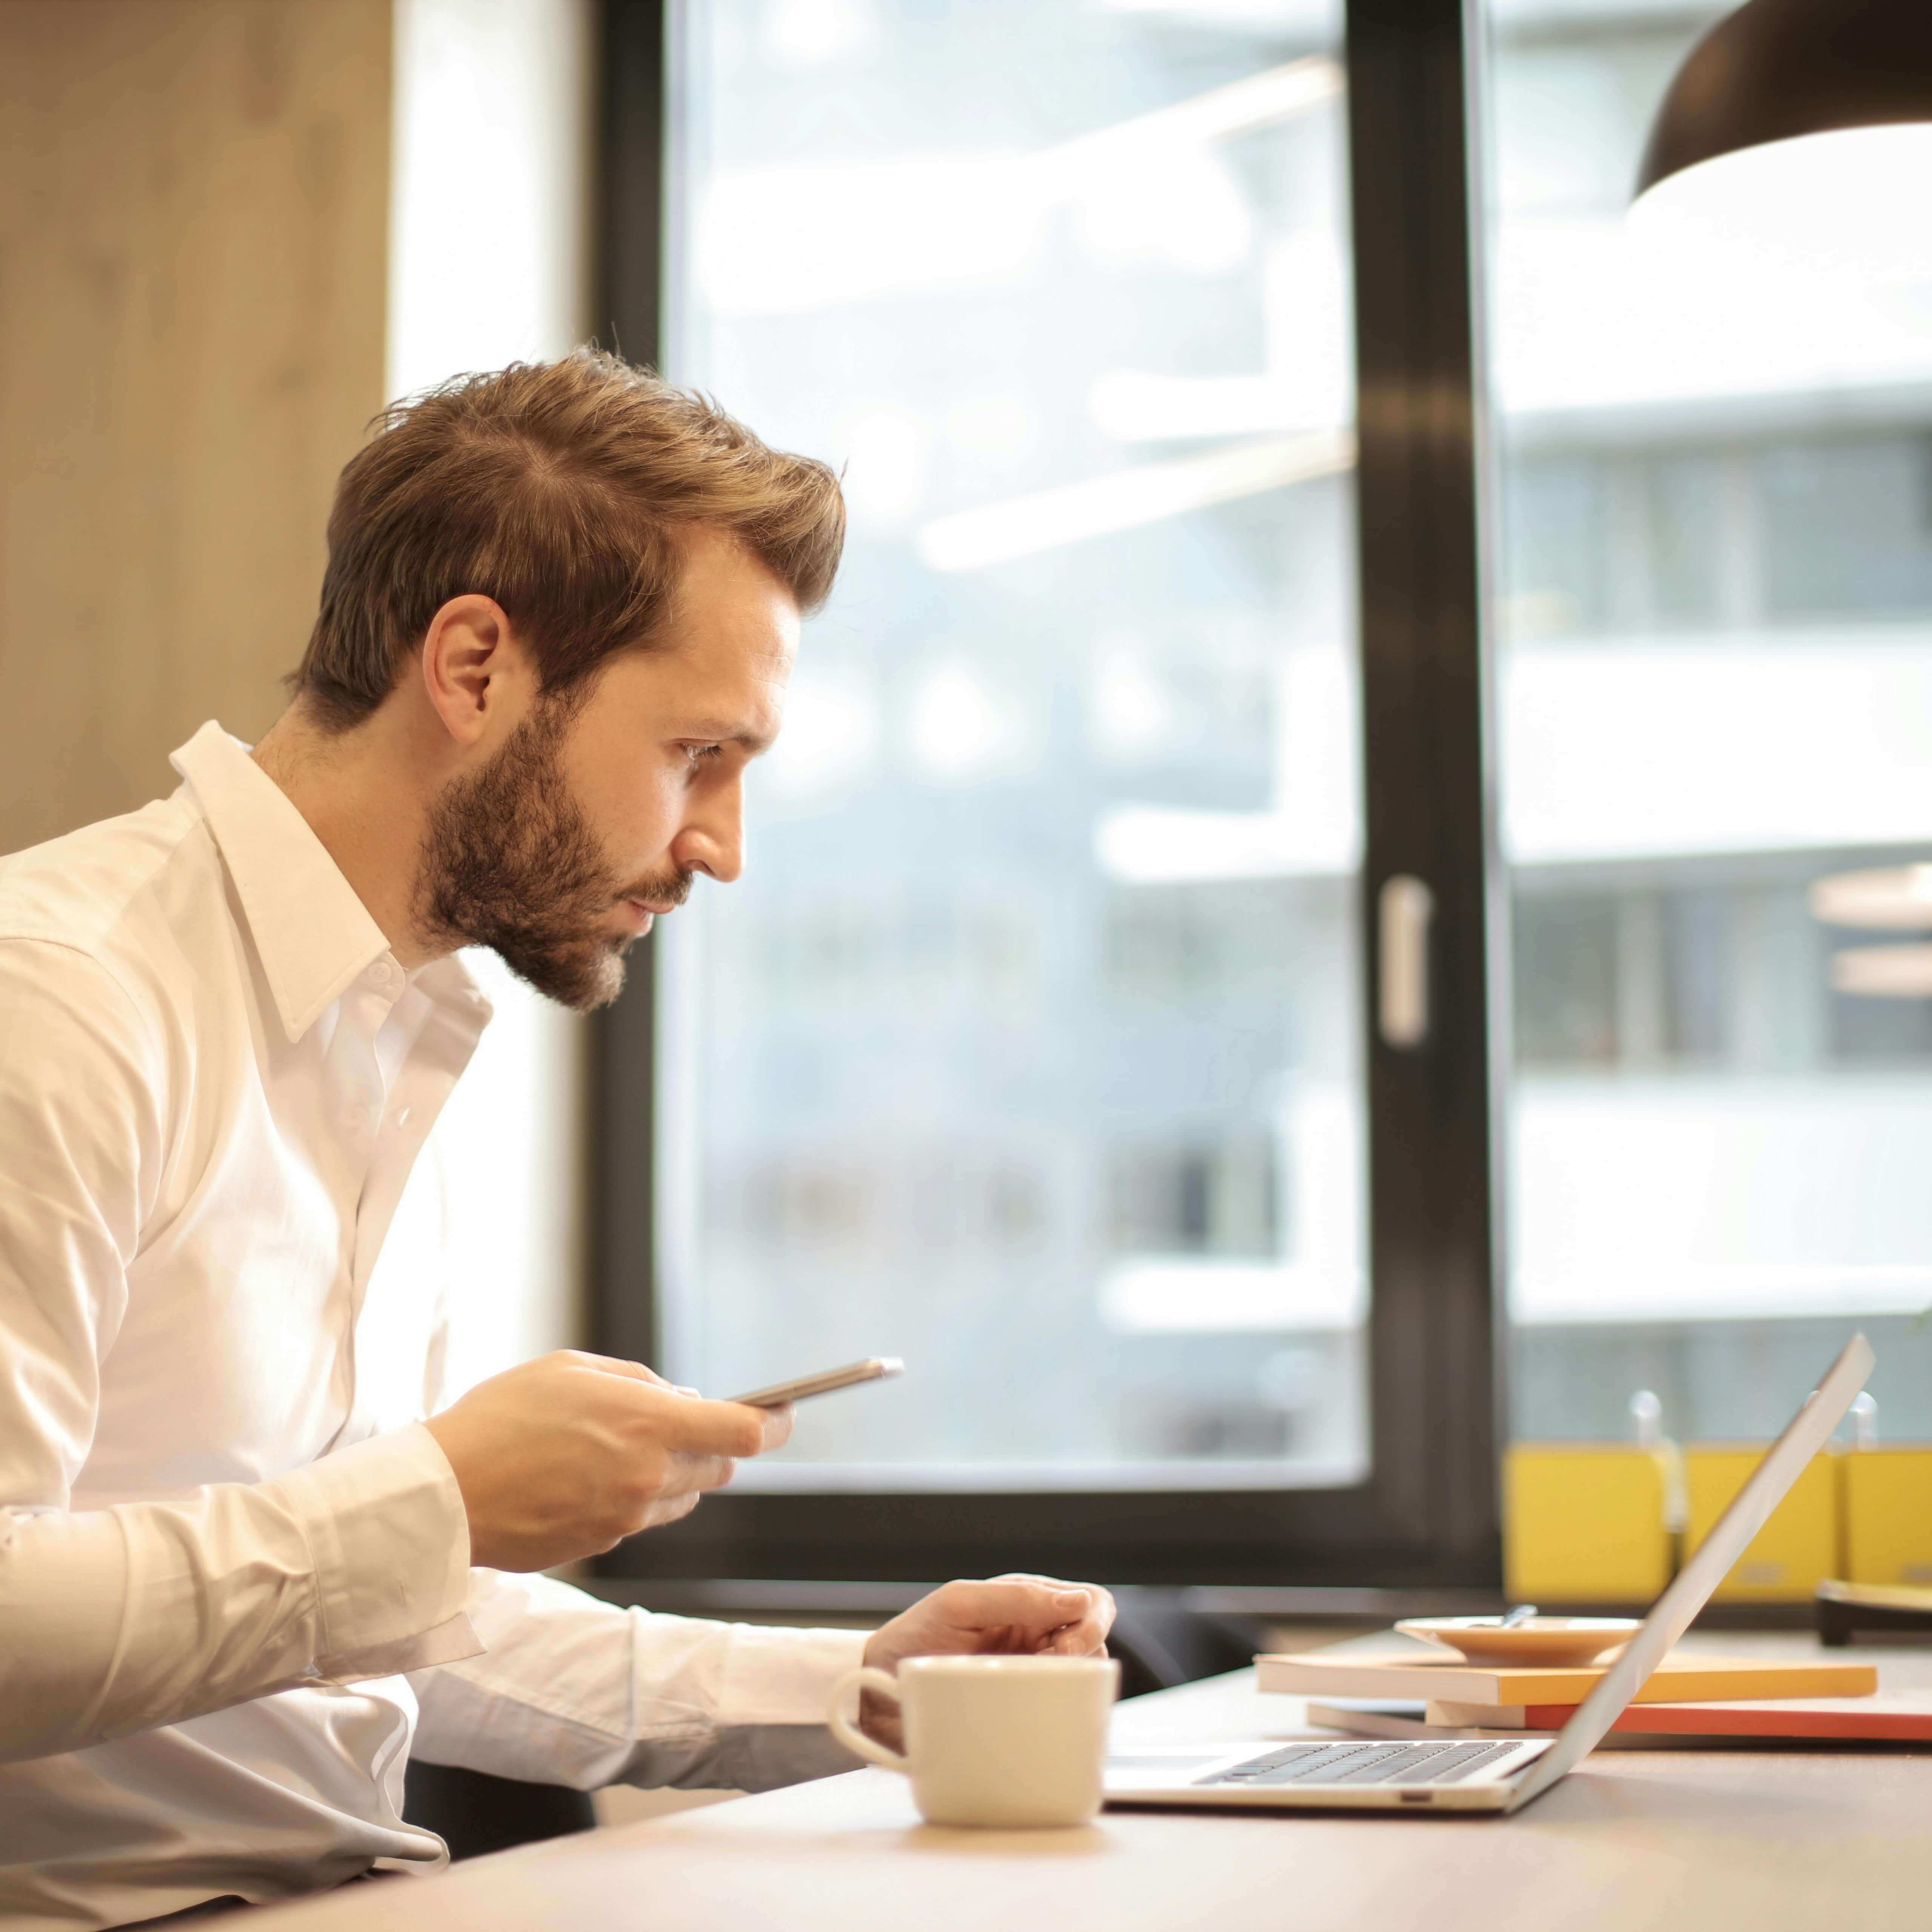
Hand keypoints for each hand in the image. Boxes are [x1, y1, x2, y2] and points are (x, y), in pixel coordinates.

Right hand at [423, 1350, 790, 1570]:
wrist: (443, 1494)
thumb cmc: (502, 1417)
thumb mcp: (573, 1369)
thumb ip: (639, 1383)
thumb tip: (682, 1400)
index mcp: (648, 1426)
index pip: (743, 1433)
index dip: (774, 1424)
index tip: (785, 1414)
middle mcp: (648, 1478)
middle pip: (718, 1467)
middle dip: (707, 1444)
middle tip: (672, 1423)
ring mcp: (626, 1519)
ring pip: (680, 1496)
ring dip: (669, 1473)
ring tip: (610, 1449)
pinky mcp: (601, 1546)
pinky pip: (639, 1518)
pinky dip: (630, 1498)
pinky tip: (581, 1479)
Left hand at [858, 1574, 1117, 1748]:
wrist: (876, 1690)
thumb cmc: (913, 1638)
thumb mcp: (958, 1605)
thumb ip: (1015, 1597)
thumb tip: (1078, 1602)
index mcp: (1026, 1602)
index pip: (1089, 1601)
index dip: (1091, 1620)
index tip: (1066, 1644)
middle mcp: (1036, 1636)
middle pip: (1095, 1638)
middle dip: (1088, 1649)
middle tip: (1055, 1664)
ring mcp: (1031, 1674)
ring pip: (1085, 1675)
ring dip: (1073, 1680)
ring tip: (1033, 1686)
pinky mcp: (1023, 1709)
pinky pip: (1061, 1710)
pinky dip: (1060, 1711)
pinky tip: (1038, 1713)